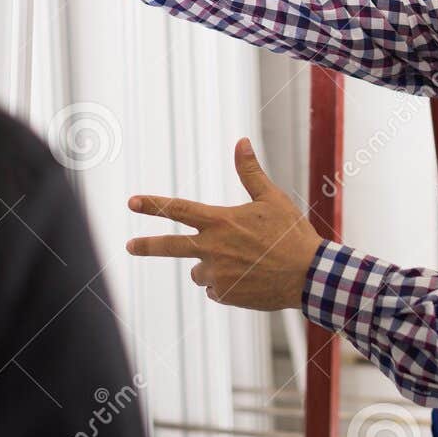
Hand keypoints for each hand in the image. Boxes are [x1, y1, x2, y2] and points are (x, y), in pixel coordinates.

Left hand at [126, 139, 323, 311]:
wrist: (308, 277)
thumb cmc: (291, 234)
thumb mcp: (272, 199)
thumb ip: (250, 172)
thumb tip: (241, 141)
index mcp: (221, 221)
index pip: (178, 210)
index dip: (153, 205)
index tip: (132, 202)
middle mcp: (213, 248)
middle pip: (169, 247)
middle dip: (147, 245)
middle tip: (129, 245)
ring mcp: (217, 275)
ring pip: (198, 270)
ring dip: (210, 266)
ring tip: (243, 262)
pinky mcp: (225, 295)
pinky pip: (214, 289)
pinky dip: (225, 284)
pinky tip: (248, 278)